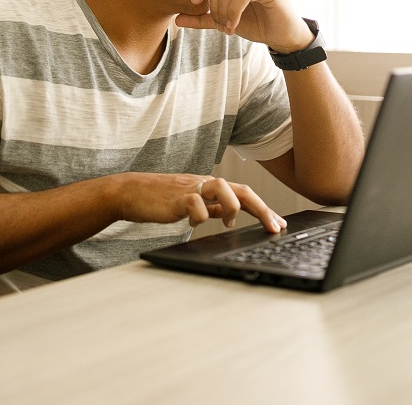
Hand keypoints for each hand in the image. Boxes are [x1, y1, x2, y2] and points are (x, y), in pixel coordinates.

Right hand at [113, 173, 287, 232]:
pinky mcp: (176, 197)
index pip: (244, 194)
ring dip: (231, 207)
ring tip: (228, 223)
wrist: (132, 192)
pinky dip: (199, 216)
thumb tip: (229, 216)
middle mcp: (205, 184)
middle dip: (262, 208)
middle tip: (274, 226)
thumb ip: (211, 207)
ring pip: (222, 187)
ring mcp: (192, 188)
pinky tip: (193, 224)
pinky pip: (195, 203)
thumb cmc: (161, 199)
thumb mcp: (192, 203)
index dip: (264, 208)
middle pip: (241, 189)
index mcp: (211, 187)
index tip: (279, 224)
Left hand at [176, 0, 313, 52]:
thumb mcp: (223, 21)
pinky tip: (234, 26)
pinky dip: (234, 13)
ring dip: (223, 12)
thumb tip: (176, 19)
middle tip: (218, 25)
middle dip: (213, 6)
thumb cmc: (256, 24)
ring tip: (227, 27)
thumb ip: (202, 19)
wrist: (282, 35)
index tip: (195, 3)